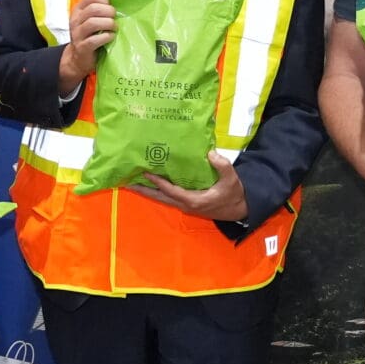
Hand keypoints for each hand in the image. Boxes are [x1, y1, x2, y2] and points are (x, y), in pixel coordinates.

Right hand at [54, 0, 116, 93]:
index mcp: (78, 11)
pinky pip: (94, 40)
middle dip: (108, 11)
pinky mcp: (82, 47)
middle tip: (115, 17)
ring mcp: (77, 34)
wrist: (78, 59)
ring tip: (114, 27)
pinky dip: (106, 37)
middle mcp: (75, 21)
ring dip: (108, 23)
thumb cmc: (89, 36)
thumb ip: (98, 11)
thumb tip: (118, 4)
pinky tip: (111, 37)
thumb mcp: (89, 20)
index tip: (110, 5)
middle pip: (93, 9)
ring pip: (92, 23)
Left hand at [134, 152, 248, 221]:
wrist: (238, 209)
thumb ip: (222, 166)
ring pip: (161, 199)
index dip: (157, 182)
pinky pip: (167, 197)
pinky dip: (156, 191)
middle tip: (126, 182)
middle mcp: (185, 204)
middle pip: (160, 197)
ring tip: (132, 182)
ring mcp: (185, 205)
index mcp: (194, 200)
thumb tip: (210, 154)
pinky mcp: (186, 204)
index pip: (171, 190)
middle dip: (143, 190)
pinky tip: (149, 183)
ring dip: (147, 191)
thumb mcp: (231, 179)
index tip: (145, 172)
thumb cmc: (233, 194)